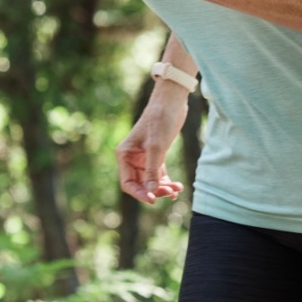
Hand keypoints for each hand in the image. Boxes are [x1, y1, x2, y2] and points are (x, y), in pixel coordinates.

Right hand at [117, 90, 187, 204]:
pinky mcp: (156, 154)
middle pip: (140, 184)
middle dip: (155, 190)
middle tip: (171, 193)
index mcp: (124, 155)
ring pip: (151, 180)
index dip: (139, 193)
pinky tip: (177, 187)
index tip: (153, 200)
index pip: (128, 183)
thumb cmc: (160, 120)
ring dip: (163, 187)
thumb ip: (152, 169)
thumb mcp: (156, 146)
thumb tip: (151, 191)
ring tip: (177, 190)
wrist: (171, 101)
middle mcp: (132, 158)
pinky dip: (167, 181)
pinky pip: (159, 174)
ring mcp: (144, 157)